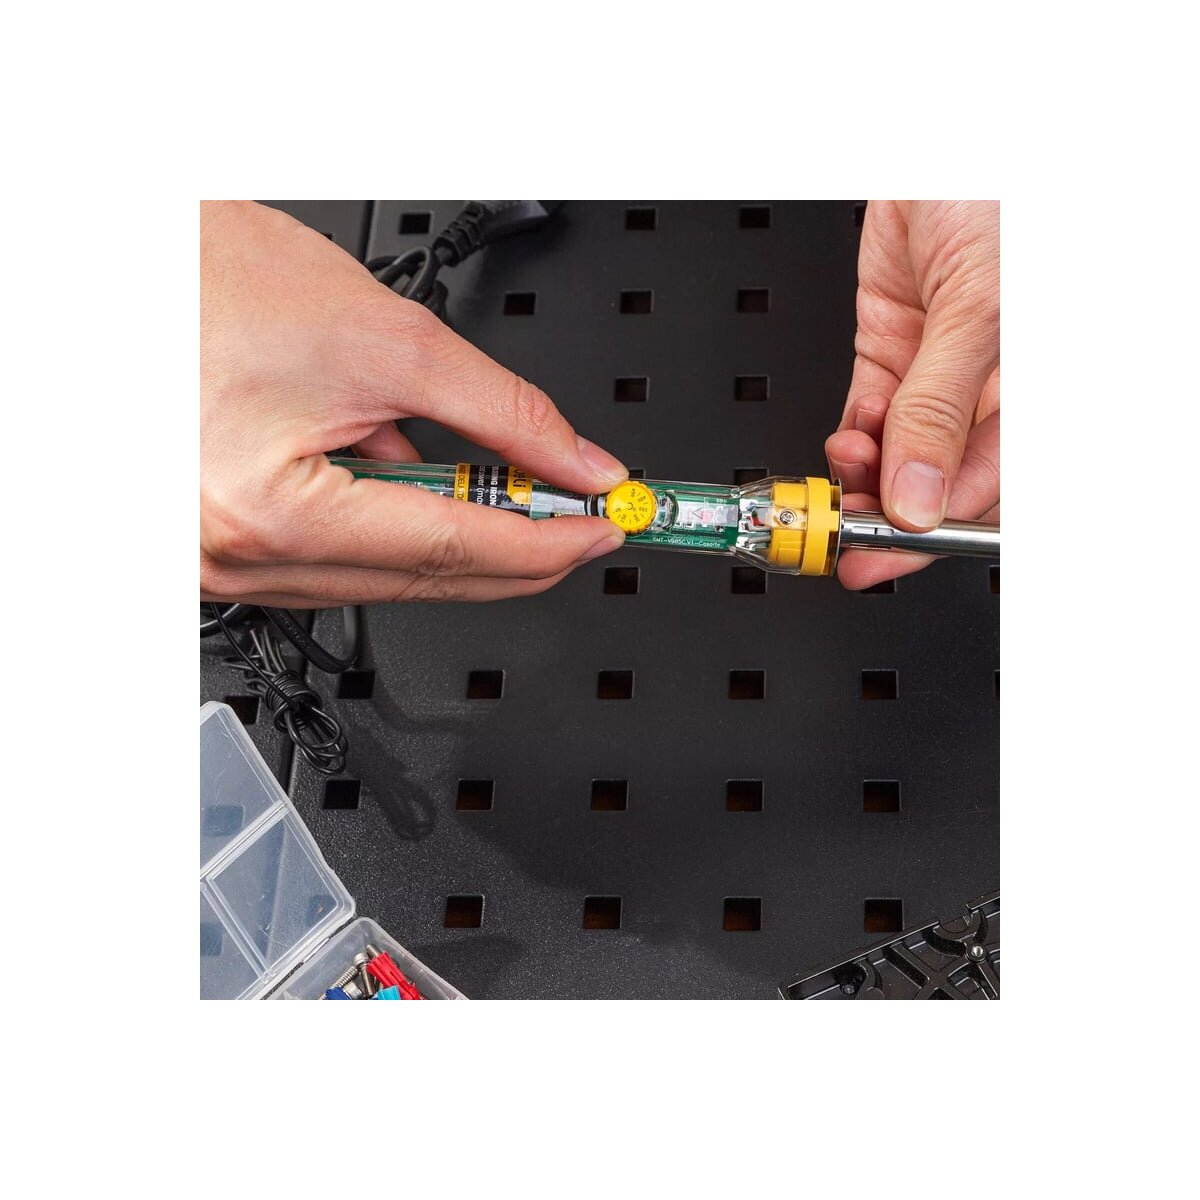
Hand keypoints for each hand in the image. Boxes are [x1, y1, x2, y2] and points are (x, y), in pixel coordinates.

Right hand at [201, 201, 627, 606]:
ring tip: (513, 491)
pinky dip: (396, 529)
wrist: (127, 261)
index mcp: (274, 514)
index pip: (454, 550)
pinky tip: (424, 489)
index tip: (606, 524)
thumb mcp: (387, 338)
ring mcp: (226, 559)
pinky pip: (338, 558)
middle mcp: (240, 557)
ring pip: (386, 576)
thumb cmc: (214, 281)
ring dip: (460, 541)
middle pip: (427, 580)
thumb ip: (503, 414)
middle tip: (584, 520)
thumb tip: (574, 462)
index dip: (547, 542)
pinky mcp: (226, 543)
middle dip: (519, 552)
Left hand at [825, 201, 998, 588]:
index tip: (884, 552)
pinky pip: (869, 414)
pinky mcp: (893, 350)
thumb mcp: (982, 312)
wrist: (951, 143)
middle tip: (843, 544)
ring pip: (896, 453)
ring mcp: (936, 375)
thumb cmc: (1003, 200)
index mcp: (1032, 394)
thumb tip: (917, 494)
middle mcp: (986, 393)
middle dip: (887, 517)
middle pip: (935, 482)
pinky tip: (842, 445)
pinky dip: (850, 438)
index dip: (933, 529)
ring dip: (863, 476)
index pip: (984, 487)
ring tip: (841, 477)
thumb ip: (940, 408)